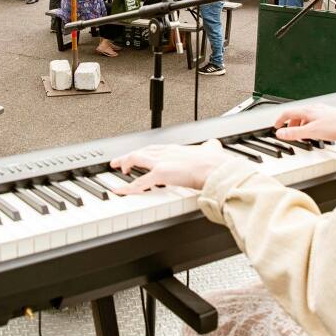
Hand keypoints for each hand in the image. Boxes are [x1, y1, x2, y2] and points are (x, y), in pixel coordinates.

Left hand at [110, 141, 235, 193]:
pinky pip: (139, 182)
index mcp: (176, 148)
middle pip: (141, 151)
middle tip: (118, 161)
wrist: (217, 169)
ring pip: (136, 159)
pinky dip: (127, 187)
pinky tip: (119, 191)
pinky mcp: (161, 173)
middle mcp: (166, 152)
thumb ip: (210, 147)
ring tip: (119, 169)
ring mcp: (162, 162)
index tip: (138, 154)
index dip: (144, 151)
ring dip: (125, 163)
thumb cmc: (216, 163)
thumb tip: (213, 145)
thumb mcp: (211, 149)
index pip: (154, 147)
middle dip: (128, 156)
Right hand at [273, 104, 335, 143]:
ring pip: (307, 118)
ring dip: (301, 127)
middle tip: (288, 134)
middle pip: (298, 115)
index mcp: (308, 110)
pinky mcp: (331, 117)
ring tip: (302, 137)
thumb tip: (280, 133)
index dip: (280, 120)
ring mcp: (324, 113)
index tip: (276, 126)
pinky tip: (317, 135)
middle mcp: (316, 109)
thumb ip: (295, 133)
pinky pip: (316, 121)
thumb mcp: (312, 132)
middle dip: (291, 125)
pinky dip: (311, 127)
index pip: (288, 112)